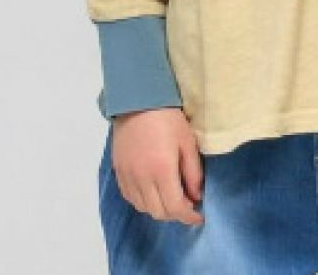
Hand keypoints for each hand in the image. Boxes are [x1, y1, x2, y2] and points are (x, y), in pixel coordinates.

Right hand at [110, 107, 204, 225]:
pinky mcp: (118, 172)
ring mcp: (128, 176)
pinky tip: (153, 192)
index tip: (199, 216)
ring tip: (172, 198)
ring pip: (143, 208)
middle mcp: (142, 178)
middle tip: (188, 205)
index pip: (175, 207)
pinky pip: (130, 198)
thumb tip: (196, 196)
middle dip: (176, 214)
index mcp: (162, 170)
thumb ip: (193, 172)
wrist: (138, 101)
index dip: (189, 216)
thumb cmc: (168, 118)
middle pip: (159, 212)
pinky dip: (143, 201)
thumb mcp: (188, 142)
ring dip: (159, 208)